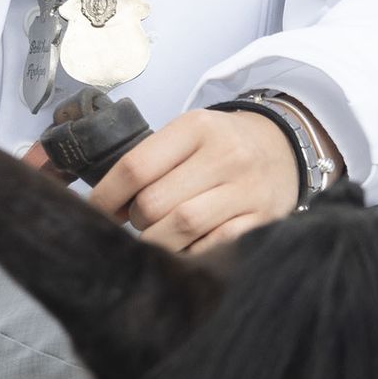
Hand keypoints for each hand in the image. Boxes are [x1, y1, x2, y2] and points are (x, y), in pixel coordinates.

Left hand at [89, 107, 301, 254]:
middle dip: (136, 220)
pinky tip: (187, 245)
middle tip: (137, 221)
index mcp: (197, 127)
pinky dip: (191, 251)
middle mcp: (226, 155)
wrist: (282, 148)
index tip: (95, 211)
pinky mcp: (262, 218)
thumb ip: (149, 162)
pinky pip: (213, 245)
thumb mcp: (188, 135)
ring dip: (158, 240)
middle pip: (155, 202)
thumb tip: (101, 204)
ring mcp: (247, 189)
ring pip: (181, 227)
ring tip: (157, 235)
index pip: (136, 167)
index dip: (106, 196)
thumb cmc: (221, 146)